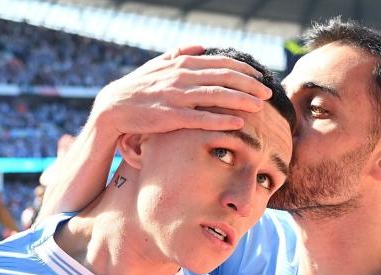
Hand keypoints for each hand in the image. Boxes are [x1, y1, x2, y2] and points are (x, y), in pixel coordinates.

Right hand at [92, 46, 272, 135]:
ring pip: (217, 96)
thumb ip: (179, 53)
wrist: (113, 108)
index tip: (260, 77)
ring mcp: (177, 97)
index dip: (244, 70)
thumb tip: (199, 46)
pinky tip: (238, 122)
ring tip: (260, 106)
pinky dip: (221, 119)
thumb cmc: (137, 88)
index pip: (222, 64)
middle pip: (225, 78)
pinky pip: (201, 118)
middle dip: (250, 84)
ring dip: (241, 100)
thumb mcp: (158, 65)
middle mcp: (182, 77)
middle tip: (267, 93)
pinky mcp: (171, 117)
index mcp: (183, 63)